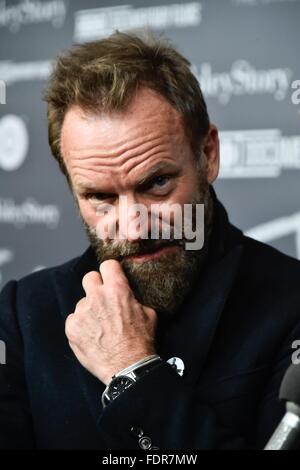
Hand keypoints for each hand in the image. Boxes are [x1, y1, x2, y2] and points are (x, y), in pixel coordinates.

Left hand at [65, 259, 156, 384]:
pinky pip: (73, 319)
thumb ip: (134, 298)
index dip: (111, 271)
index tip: (111, 278)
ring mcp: (82, 311)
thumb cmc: (141, 341)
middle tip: (103, 299)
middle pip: (89, 277)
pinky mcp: (72, 327)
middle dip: (96, 286)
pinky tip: (92, 336)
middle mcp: (97, 296)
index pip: (107, 265)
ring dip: (89, 310)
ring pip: (82, 302)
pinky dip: (81, 326)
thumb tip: (130, 294)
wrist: (128, 366)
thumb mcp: (149, 313)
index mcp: (117, 289)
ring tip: (100, 327)